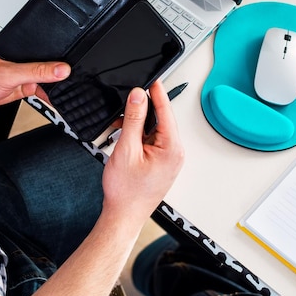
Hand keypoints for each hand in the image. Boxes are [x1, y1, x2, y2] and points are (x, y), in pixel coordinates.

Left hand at [0, 48, 70, 106]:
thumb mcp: (10, 74)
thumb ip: (36, 72)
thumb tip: (60, 69)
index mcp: (21, 44)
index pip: (47, 46)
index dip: (62, 53)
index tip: (76, 64)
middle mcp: (24, 56)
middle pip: (50, 62)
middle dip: (61, 71)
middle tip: (74, 79)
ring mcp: (25, 71)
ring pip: (47, 77)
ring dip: (55, 84)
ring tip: (68, 90)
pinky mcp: (24, 84)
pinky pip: (42, 89)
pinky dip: (49, 95)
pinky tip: (56, 99)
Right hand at [101, 80, 184, 220]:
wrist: (123, 216)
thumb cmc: (126, 192)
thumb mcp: (127, 149)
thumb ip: (133, 120)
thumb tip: (139, 97)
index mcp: (172, 148)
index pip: (167, 112)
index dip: (158, 93)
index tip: (153, 79)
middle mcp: (175, 153)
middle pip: (161, 119)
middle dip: (144, 110)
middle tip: (128, 100)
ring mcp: (169, 159)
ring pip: (155, 130)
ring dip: (138, 125)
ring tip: (121, 126)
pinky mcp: (161, 163)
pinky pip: (152, 141)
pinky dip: (139, 136)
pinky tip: (125, 137)